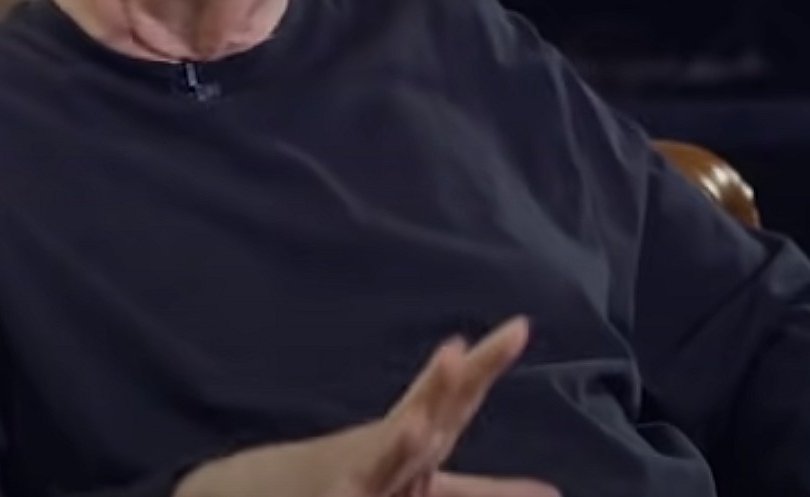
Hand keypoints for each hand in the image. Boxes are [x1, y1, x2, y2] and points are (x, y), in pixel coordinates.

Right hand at [173, 317, 556, 496]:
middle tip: (514, 331)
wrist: (259, 491)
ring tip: (456, 359)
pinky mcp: (341, 483)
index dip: (488, 365)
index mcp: (417, 444)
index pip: (457, 399)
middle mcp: (391, 445)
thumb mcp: (426, 490)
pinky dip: (392, 449)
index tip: (519, 328)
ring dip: (430, 397)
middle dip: (476, 370)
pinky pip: (373, 465)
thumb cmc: (353, 486)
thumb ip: (485, 491)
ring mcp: (365, 465)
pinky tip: (414, 430)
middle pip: (440, 403)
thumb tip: (551, 492)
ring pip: (404, 434)